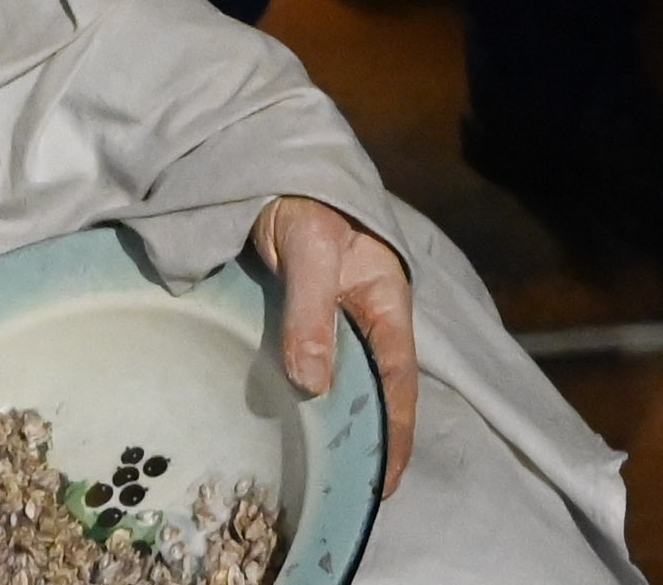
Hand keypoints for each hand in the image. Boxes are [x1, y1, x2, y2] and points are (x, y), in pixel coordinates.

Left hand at [243, 193, 418, 497]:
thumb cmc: (300, 200)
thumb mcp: (310, 248)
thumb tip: (313, 384)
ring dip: (330, 426)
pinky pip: (306, 371)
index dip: (396, 436)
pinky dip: (300, 403)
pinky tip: (283, 432)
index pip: (399, 384)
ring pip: (338, 386)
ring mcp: (331, 324)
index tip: (383, 485)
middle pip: (372, 393)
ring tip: (316, 477)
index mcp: (386, 303)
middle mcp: (364, 321)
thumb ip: (311, 310)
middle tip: (345, 496)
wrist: (263, 167)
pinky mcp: (298, 324)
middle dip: (364, 443)